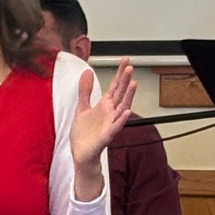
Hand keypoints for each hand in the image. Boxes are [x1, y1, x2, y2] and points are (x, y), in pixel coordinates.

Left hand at [71, 58, 136, 197]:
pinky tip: (126, 112)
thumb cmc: (84, 134)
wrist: (81, 153)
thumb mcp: (82, 107)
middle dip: (125, 81)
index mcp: (104, 106)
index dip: (119, 73)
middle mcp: (110, 113)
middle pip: (120, 94)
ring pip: (122, 108)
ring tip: (133, 84)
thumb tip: (87, 72)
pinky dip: (121, 120)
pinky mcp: (106, 136)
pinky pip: (115, 127)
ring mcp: (110, 124)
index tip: (125, 60)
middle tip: (130, 67)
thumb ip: (85, 91)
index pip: (114, 86)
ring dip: (128, 97)